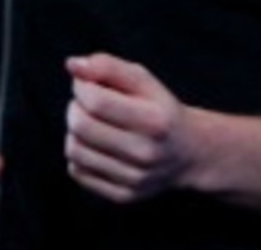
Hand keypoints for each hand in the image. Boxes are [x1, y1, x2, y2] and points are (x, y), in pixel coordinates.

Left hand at [62, 52, 194, 203]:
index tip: (87, 84)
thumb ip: (107, 66)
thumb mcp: (142, 79)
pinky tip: (97, 146)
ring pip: (74, 150)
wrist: (188, 152)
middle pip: (81, 126)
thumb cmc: (159, 108)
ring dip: (74, 131)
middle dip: (75, 107)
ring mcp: (134, 179)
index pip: (96, 102)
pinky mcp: (122, 195)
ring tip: (91, 124)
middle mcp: (146, 153)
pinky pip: (77, 172)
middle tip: (87, 103)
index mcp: (155, 120)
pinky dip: (80, 155)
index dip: (81, 87)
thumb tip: (72, 65)